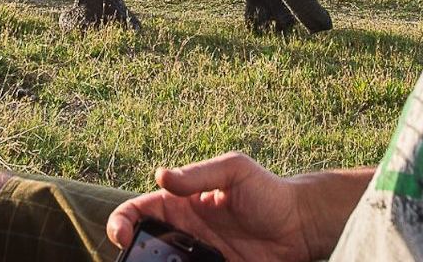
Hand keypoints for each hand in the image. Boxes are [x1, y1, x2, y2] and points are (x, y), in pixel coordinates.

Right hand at [107, 154, 366, 261]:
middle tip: (132, 257)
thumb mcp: (235, 170)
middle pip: (143, 242)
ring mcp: (197, 255)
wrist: (301, 226)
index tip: (121, 234)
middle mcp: (184, 231)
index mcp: (181, 202)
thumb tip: (161, 176)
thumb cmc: (269, 191)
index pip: (139, 210)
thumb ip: (199, 174)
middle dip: (130, 251)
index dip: (122, 220)